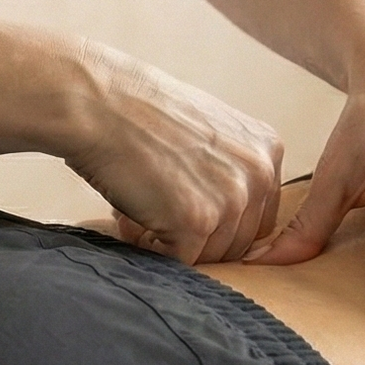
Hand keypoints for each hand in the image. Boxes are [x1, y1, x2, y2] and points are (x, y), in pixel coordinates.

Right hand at [64, 44, 285, 266]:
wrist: (97, 103)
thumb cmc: (139, 111)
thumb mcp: (208, 129)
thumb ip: (230, 167)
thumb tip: (225, 213)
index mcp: (267, 148)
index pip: (258, 215)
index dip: (217, 221)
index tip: (183, 205)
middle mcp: (259, 174)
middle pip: (239, 241)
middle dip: (196, 237)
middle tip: (154, 210)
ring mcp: (231, 199)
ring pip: (211, 255)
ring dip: (172, 243)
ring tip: (138, 210)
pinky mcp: (197, 221)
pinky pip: (181, 261)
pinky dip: (152, 250)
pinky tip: (130, 219)